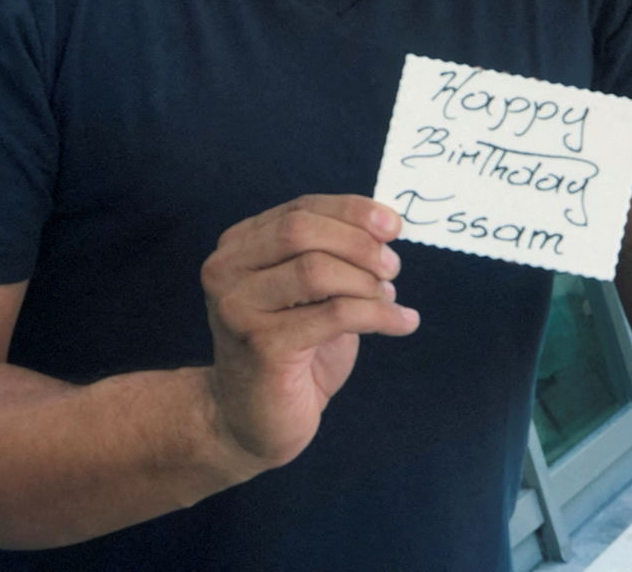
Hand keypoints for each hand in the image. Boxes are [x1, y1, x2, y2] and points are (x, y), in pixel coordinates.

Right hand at [200, 194, 419, 470]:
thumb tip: (384, 227)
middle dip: (358, 242)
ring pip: (316, 269)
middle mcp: (228, 271)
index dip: (351, 210)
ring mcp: (239, 308)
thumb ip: (331, 255)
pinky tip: (403, 322)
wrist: (250, 421)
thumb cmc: (289, 353)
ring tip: (389, 296)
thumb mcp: (308, 294)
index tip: (393, 224)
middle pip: (300, 230)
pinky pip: (335, 315)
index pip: (300, 209)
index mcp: (238, 248)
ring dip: (366, 280)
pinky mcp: (263, 346)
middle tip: (391, 266)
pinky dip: (379, 314)